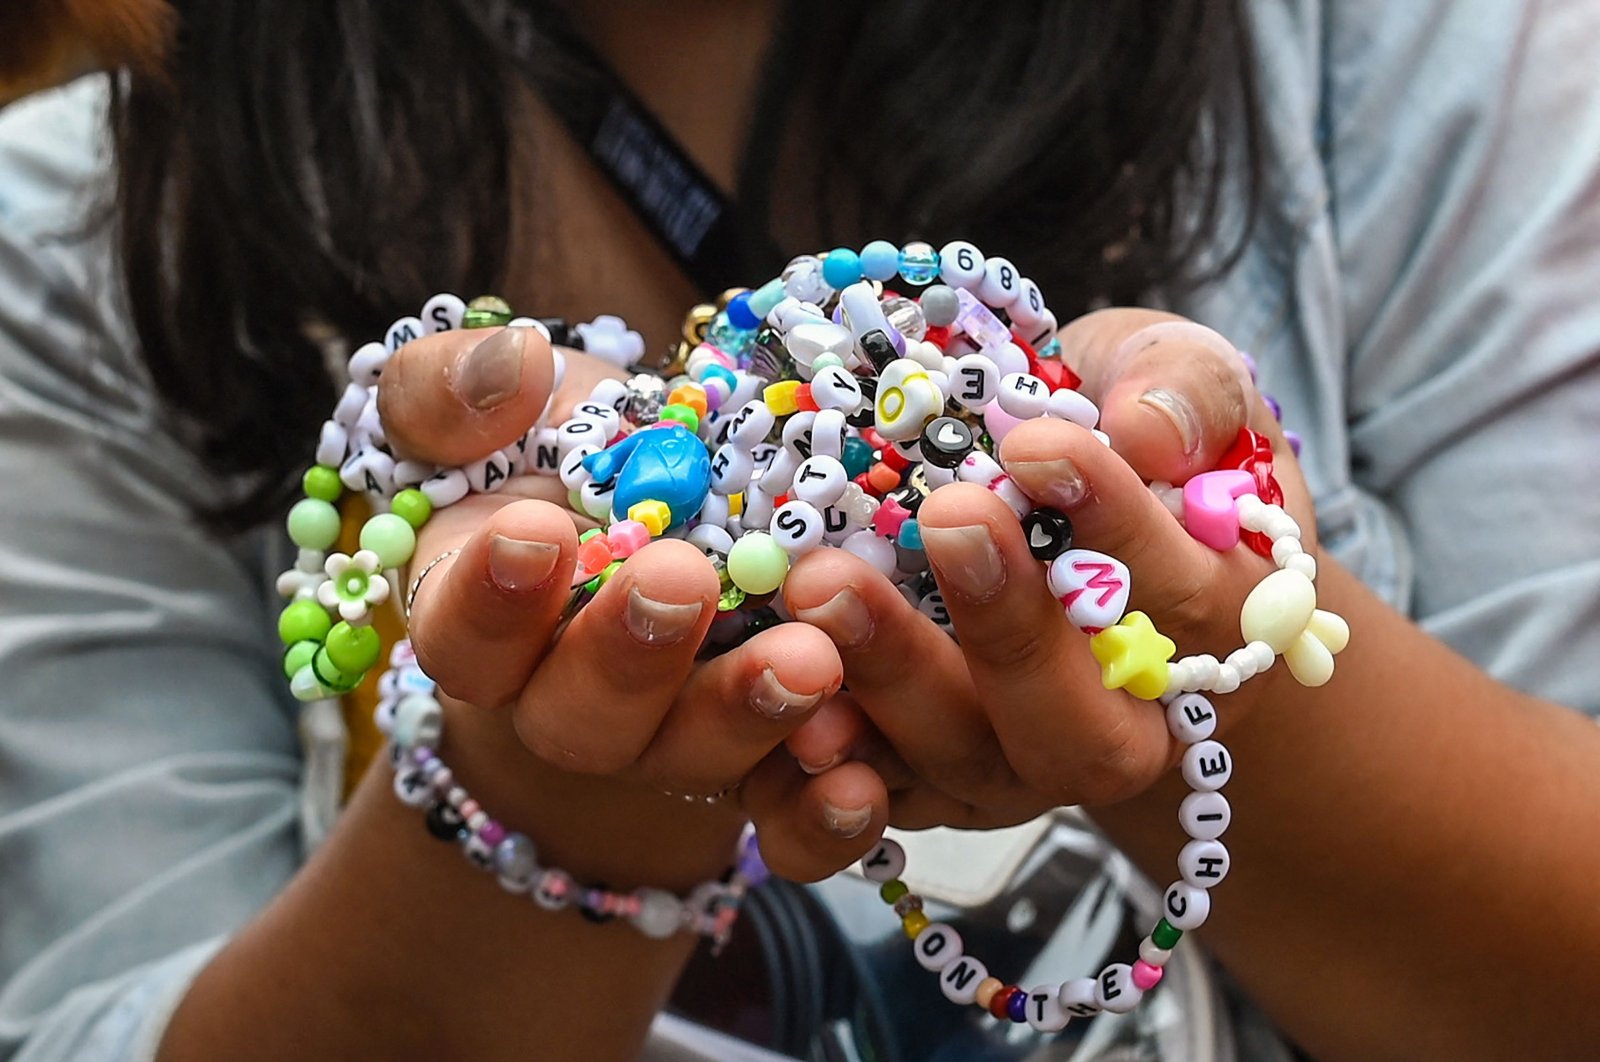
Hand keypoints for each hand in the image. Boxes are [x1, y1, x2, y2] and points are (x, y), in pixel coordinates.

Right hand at [374, 326, 889, 883]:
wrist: (680, 490)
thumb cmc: (570, 443)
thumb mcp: (506, 401)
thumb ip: (456, 388)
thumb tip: (510, 368)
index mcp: (486, 626)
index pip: (462, 636)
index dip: (490, 597)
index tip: (536, 529)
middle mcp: (571, 703)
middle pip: (581, 720)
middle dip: (629, 655)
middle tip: (683, 580)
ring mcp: (672, 738)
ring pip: (692, 757)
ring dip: (746, 715)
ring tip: (807, 659)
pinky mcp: (763, 755)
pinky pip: (786, 808)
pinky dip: (823, 808)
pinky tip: (865, 774)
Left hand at [779, 310, 1316, 828]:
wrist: (1058, 527)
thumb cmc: (1125, 441)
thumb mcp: (1178, 378)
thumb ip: (1186, 387)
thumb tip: (1145, 429)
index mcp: (1206, 629)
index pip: (1178, 594)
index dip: (1115, 524)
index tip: (1039, 444)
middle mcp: (1115, 727)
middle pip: (1072, 729)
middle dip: (1007, 629)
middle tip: (944, 517)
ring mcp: (1012, 768)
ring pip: (959, 766)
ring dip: (889, 685)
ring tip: (821, 586)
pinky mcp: (919, 783)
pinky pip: (869, 802)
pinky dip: (814, 771)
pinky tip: (768, 692)